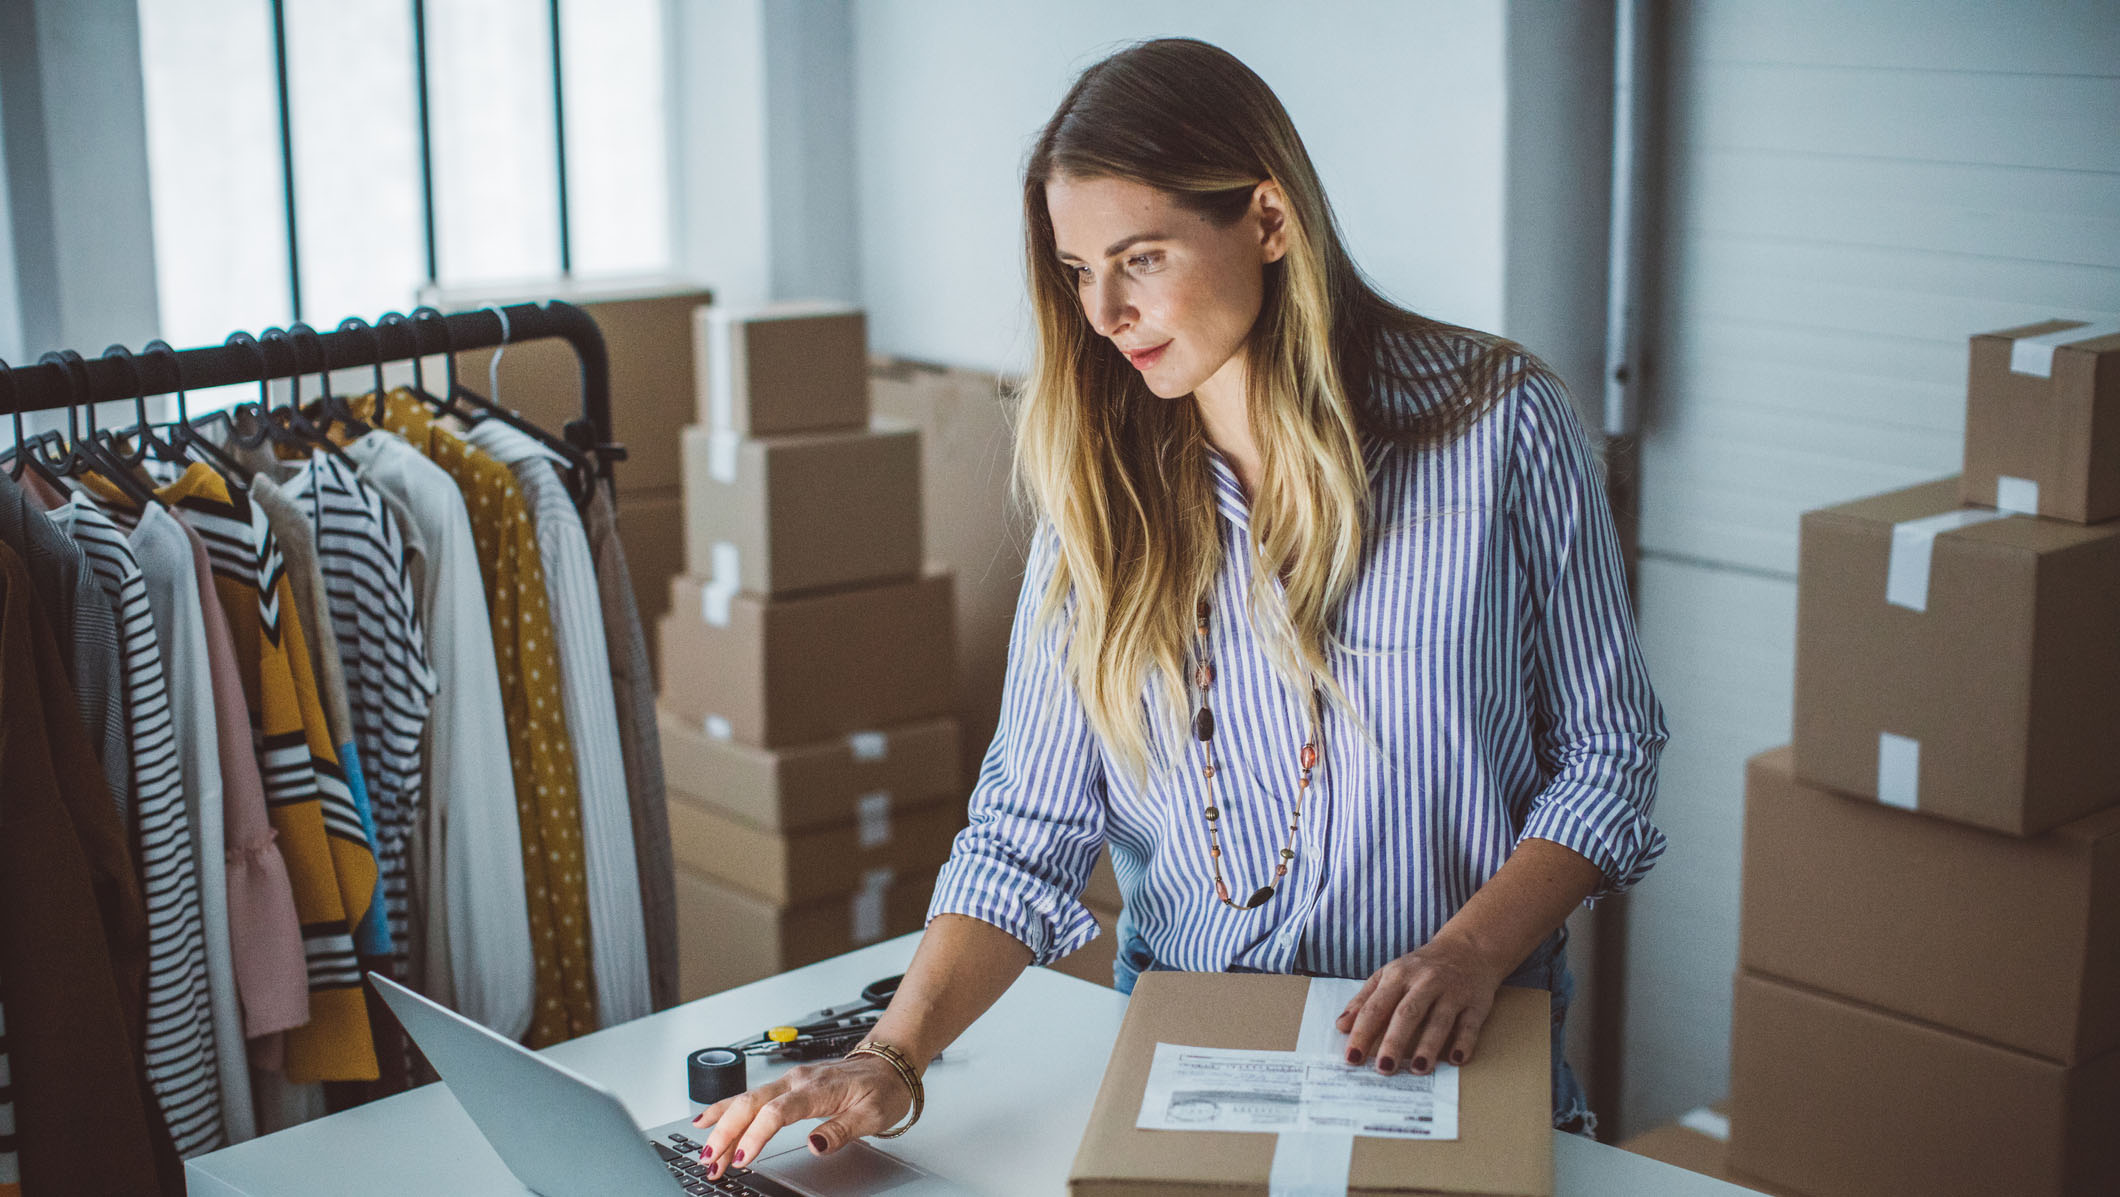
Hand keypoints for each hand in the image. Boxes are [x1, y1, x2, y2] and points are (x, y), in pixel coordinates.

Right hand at [689, 1053, 911, 1179]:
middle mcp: (797, 1080)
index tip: (743, 1158)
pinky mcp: (786, 1086)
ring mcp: (789, 1081)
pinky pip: (751, 1096)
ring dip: (723, 1126)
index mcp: (817, 1088)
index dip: (756, 1135)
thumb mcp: (872, 1115)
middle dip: (726, 1133)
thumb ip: (841, 1130)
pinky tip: (709, 1120)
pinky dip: (727, 1109)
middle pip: (751, 1104)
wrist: (889, 1064)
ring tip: (705, 1152)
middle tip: (710, 1162)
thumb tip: (814, 1144)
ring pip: (746, 1100)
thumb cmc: (882, 1088)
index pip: (777, 1112)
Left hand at [1333, 933, 1507, 1076]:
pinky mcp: (1476, 1003)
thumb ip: (1364, 1000)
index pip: (1376, 1007)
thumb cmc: (1421, 967)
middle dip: (1394, 1042)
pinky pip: (1470, 1025)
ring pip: (1439, 1020)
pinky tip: (1456, 1060)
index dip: (1362, 1032)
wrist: (1467, 948)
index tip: (1352, 1058)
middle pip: (1407, 1014)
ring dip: (1429, 1046)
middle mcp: (1425, 982)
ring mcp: (1452, 992)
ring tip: (1418, 1069)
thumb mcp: (1389, 975)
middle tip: (1383, 1069)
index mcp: (1398, 976)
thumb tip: (1341, 1026)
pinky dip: (1464, 1042)